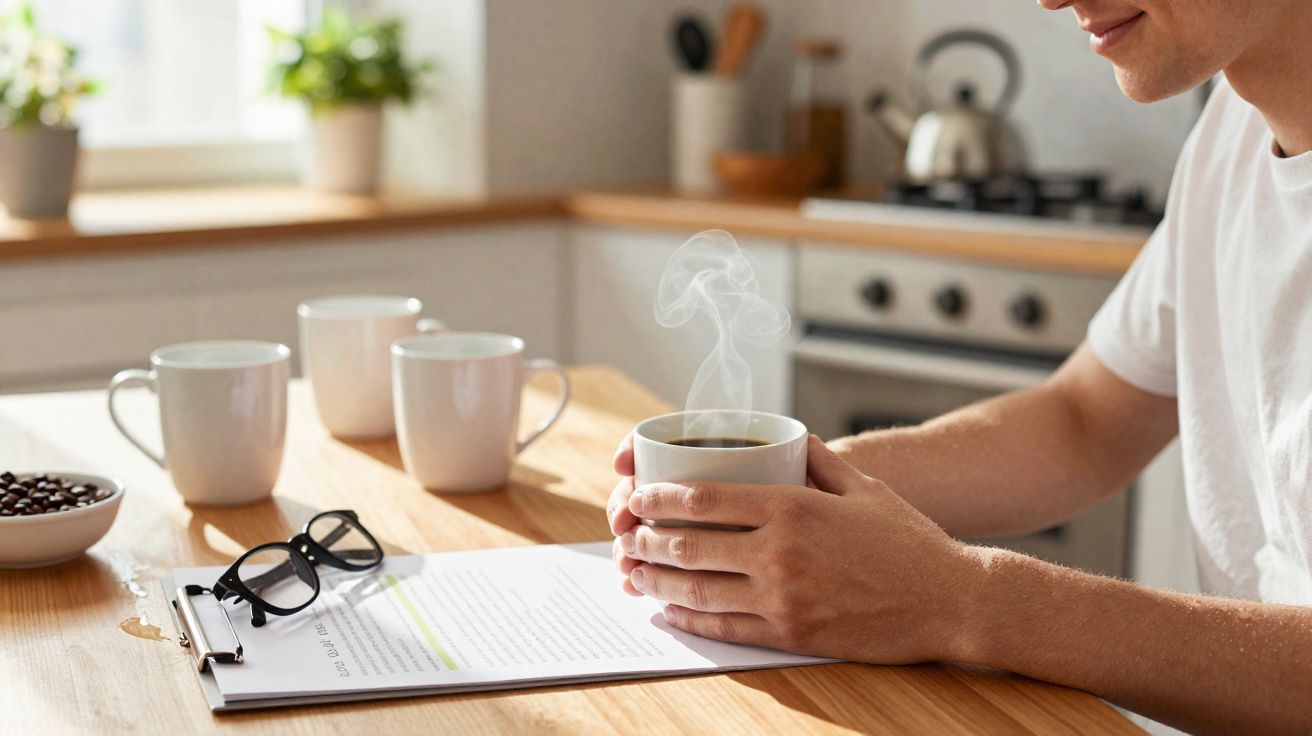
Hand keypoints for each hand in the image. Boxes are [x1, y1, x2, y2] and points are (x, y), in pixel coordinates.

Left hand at [608, 434, 978, 663]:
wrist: (950, 599)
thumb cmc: (907, 540)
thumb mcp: (863, 485)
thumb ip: (817, 457)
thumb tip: (786, 436)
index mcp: (792, 505)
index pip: (703, 498)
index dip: (659, 498)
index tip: (637, 497)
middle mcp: (780, 550)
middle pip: (688, 544)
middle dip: (644, 540)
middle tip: (625, 537)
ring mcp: (783, 597)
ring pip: (697, 588)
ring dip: (654, 580)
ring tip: (632, 573)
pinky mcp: (792, 633)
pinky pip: (724, 627)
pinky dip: (688, 618)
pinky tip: (669, 609)